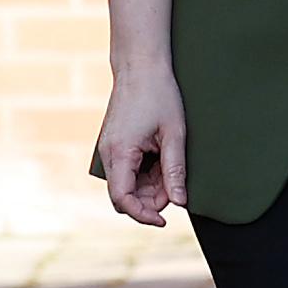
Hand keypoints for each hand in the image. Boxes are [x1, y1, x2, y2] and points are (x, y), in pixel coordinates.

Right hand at [97, 0, 188, 225]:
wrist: (140, 66)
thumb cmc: (159, 95)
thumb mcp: (174, 134)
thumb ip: (175, 170)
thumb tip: (180, 202)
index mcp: (119, 152)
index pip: (123, 199)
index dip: (143, 215)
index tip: (164, 220)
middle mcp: (107, 154)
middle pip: (124, 196)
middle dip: (150, 200)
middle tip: (176, 186)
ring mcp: (108, 150)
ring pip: (127, 185)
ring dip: (149, 186)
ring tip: (171, 165)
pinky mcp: (114, 146)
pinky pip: (127, 172)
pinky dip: (145, 174)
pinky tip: (162, 159)